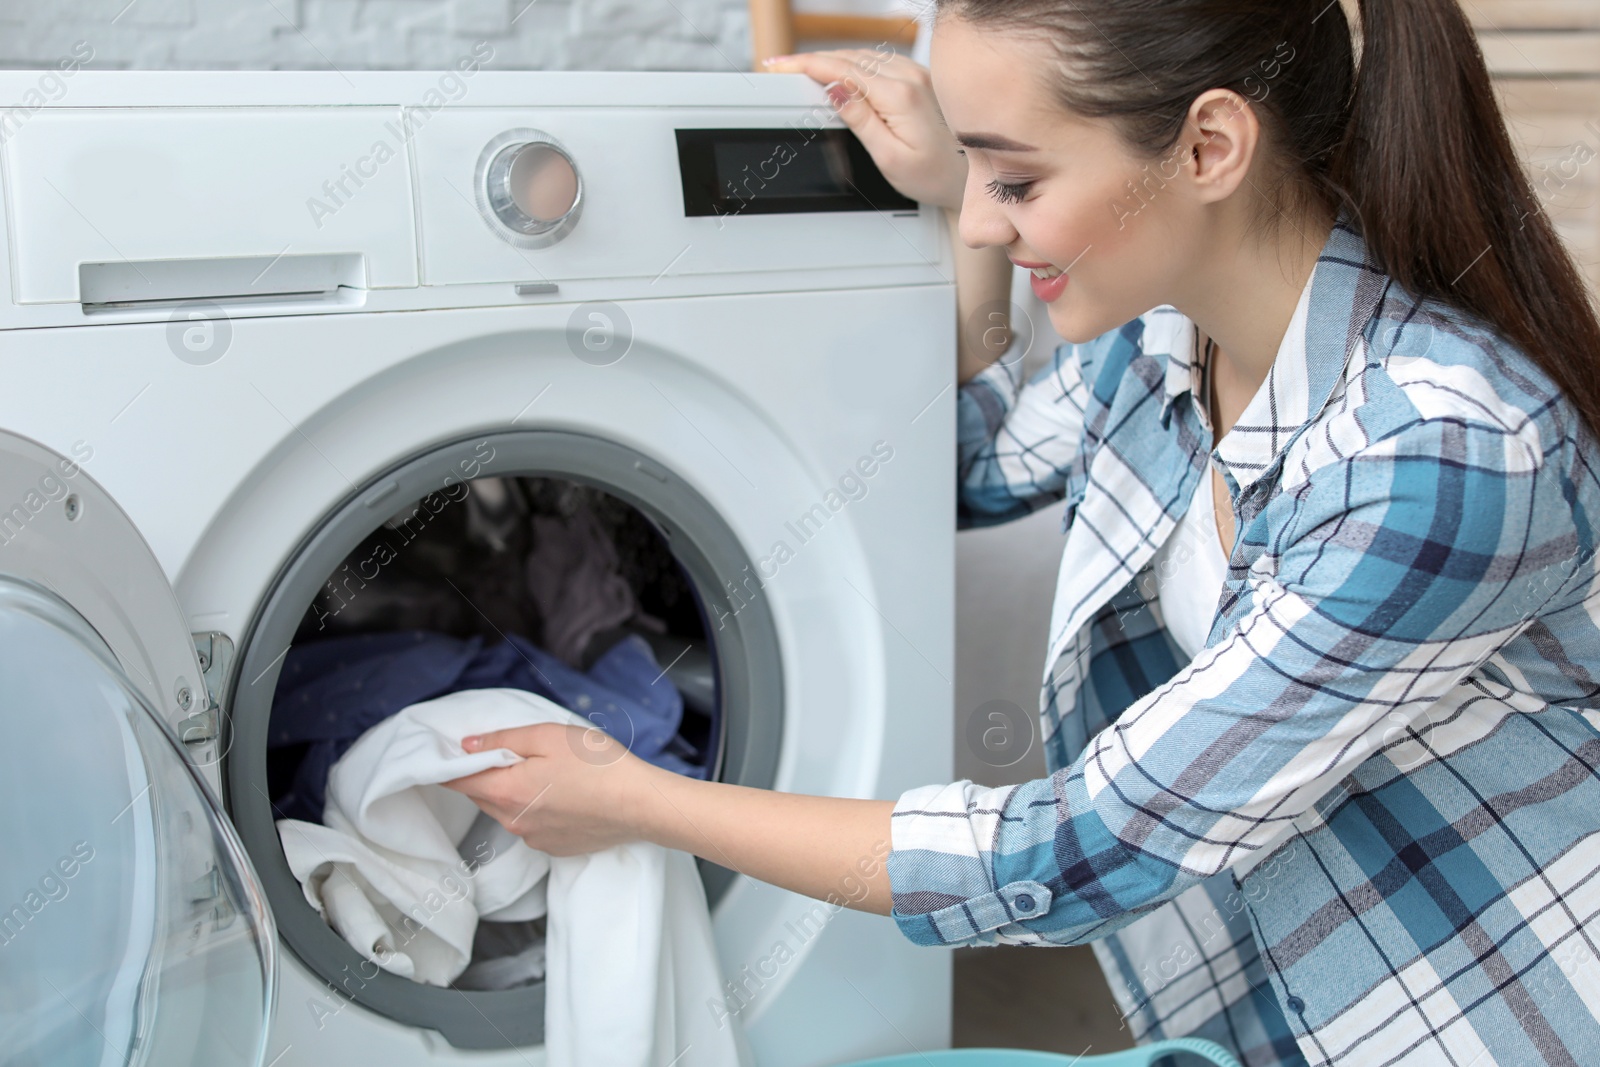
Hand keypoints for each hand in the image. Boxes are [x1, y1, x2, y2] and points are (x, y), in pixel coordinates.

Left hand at [442, 722, 654, 855]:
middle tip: (512, 752)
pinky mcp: (554, 848)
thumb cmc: (597, 764)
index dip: (451, 763)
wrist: (639, 805)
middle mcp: (513, 822)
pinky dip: (537, 810)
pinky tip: (564, 795)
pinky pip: (531, 825)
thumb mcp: (548, 736)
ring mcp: (533, 839)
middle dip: (486, 774)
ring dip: (514, 792)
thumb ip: (502, 739)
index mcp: (506, 791)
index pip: (457, 780)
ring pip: (507, 811)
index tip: (454, 750)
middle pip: (482, 796)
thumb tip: (466, 745)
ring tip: (547, 773)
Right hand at [764, 49, 966, 210]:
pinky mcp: (922, 79)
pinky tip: (841, 71)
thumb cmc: (936, 176)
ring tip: (804, 69)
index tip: (781, 65)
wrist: (971, 178)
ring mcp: (919, 75)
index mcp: (900, 96)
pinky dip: (854, 62)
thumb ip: (860, 120)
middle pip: (850, 57)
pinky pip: (880, 61)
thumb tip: (835, 89)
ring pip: (864, 55)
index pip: (842, 69)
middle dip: (813, 59)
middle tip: (783, 66)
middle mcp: (911, 77)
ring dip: (832, 59)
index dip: (806, 64)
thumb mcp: (890, 158)